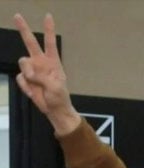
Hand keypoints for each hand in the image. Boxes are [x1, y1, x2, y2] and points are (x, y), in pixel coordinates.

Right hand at [14, 14, 80, 135]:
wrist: (54, 109)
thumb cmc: (59, 96)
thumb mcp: (55, 86)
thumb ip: (42, 77)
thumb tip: (29, 73)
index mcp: (53, 62)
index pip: (50, 42)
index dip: (48, 30)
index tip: (48, 16)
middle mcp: (41, 62)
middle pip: (30, 42)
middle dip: (23, 29)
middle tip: (17, 15)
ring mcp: (32, 70)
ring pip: (23, 63)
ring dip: (28, 73)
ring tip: (36, 83)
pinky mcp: (25, 79)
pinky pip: (20, 78)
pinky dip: (26, 85)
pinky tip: (33, 91)